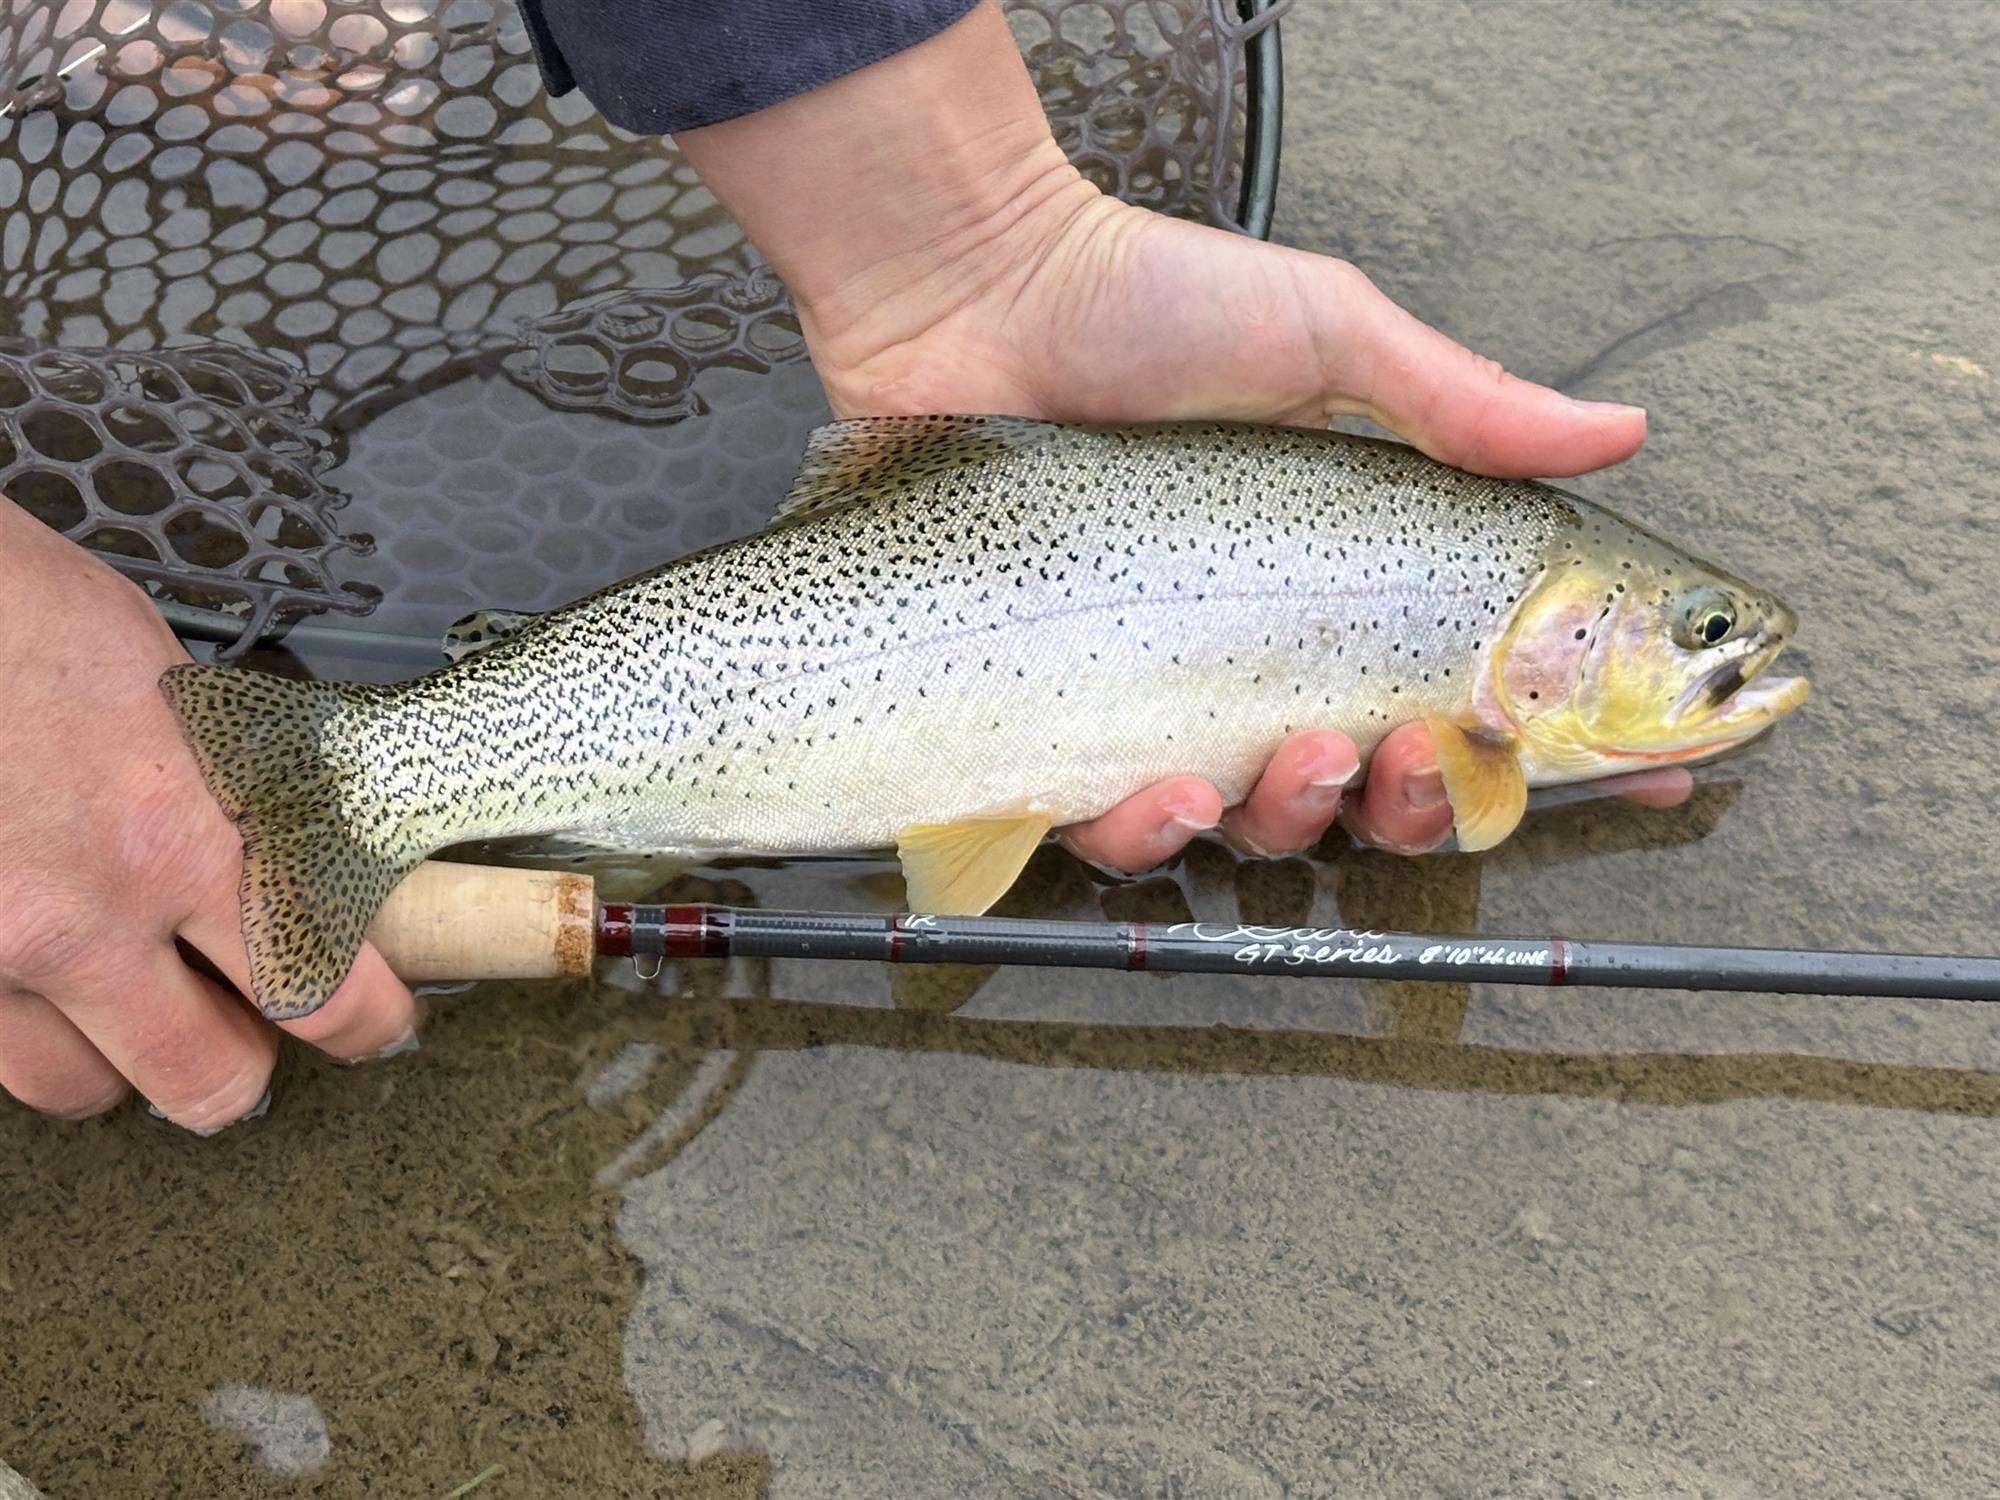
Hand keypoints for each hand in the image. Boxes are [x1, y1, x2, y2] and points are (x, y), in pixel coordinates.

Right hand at [0, 502, 416, 1125]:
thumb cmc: (19, 616)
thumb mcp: (169, 693)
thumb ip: (222, 787)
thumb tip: (269, 833)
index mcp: (176, 838)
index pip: (313, 981)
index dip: (363, 1023)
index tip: (378, 1024)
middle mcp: (82, 917)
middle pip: (204, 1079)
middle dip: (240, 1066)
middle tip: (248, 1030)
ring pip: (78, 1087)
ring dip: (117, 1058)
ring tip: (128, 1004)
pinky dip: (20, 1025)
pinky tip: (32, 969)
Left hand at [679, 0, 1688, 871]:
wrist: (979, 296)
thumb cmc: (1145, 304)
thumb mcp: (1328, 338)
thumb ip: (1465, 408)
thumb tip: (1617, 432)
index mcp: (1351, 579)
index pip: (1484, 685)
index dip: (1566, 745)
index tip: (1656, 766)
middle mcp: (1267, 652)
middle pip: (1380, 790)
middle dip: (1424, 800)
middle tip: (1423, 753)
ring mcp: (1165, 693)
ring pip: (1259, 827)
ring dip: (1302, 817)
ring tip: (1307, 754)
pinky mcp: (1061, 720)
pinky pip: (1117, 826)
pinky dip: (1155, 831)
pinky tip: (1172, 786)